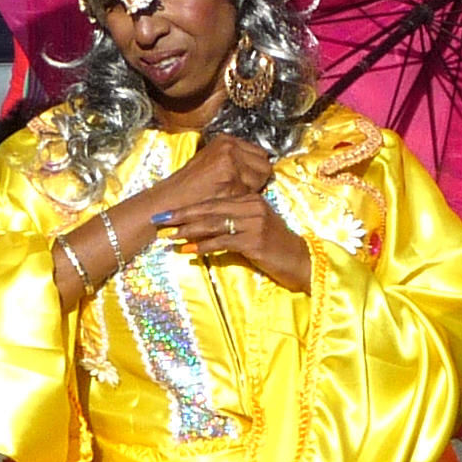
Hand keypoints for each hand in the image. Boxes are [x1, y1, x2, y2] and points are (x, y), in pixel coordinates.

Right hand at [141, 135, 272, 219]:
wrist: (171, 200)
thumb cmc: (190, 187)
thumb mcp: (213, 163)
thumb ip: (236, 161)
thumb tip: (262, 166)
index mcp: (226, 140)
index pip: (260, 153)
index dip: (256, 170)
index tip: (246, 180)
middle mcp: (229, 145)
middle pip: (265, 164)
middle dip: (258, 180)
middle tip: (239, 190)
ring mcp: (230, 161)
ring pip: (261, 179)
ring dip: (251, 190)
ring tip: (230, 194)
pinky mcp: (230, 178)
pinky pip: (251, 192)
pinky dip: (242, 200)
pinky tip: (227, 201)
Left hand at [161, 193, 313, 291]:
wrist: (301, 261)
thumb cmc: (274, 247)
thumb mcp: (253, 229)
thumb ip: (231, 223)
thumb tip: (199, 228)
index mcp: (251, 200)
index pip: (214, 201)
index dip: (189, 207)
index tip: (168, 212)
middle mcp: (253, 207)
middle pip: (211, 209)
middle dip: (183, 215)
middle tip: (161, 219)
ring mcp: (255, 223)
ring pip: (215, 224)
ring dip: (190, 231)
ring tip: (170, 237)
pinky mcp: (256, 240)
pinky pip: (224, 242)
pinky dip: (205, 246)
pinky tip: (190, 252)